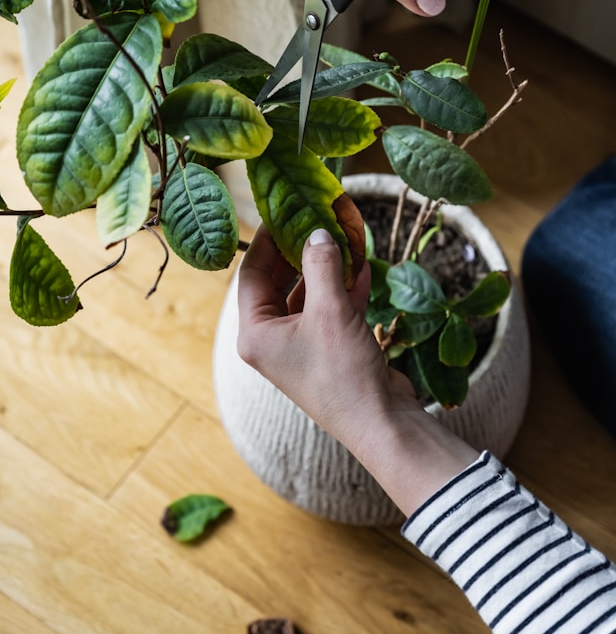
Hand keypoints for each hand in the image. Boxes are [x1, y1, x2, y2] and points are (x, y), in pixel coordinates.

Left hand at [237, 225, 478, 514]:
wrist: (382, 423)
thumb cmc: (344, 372)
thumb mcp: (330, 310)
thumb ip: (320, 265)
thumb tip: (316, 232)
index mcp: (256, 333)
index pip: (251, 273)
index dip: (267, 239)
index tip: (283, 210)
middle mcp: (272, 339)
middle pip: (278, 282)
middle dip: (300, 251)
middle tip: (315, 218)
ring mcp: (300, 346)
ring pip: (307, 294)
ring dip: (326, 268)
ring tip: (343, 236)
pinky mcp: (328, 350)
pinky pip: (329, 310)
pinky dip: (344, 288)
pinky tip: (362, 266)